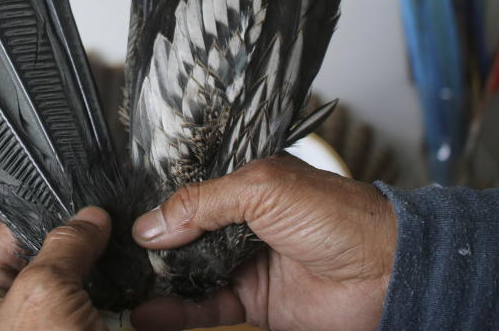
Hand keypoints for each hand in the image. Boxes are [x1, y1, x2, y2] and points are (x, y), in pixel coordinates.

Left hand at [0, 198, 110, 329]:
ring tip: (91, 224)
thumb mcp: (43, 295)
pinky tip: (114, 262)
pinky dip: (98, 281)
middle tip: (58, 200)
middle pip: (7, 261)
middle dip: (35, 228)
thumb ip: (62, 247)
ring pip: (52, 279)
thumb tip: (87, 219)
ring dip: (72, 253)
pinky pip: (84, 302)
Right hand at [131, 155, 396, 330]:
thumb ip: (203, 204)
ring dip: (157, 282)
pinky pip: (205, 307)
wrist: (386, 271)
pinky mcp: (253, 302)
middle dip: (150, 246)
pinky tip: (148, 314)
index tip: (120, 216)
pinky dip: (175, 313)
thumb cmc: (339, 215)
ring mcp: (244, 262)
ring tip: (120, 287)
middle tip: (112, 256)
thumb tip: (151, 224)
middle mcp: (239, 222)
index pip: (187, 191)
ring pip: (188, 273)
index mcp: (242, 184)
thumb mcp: (262, 190)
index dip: (156, 203)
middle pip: (182, 234)